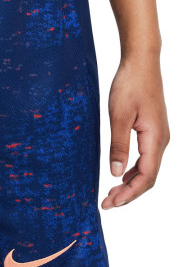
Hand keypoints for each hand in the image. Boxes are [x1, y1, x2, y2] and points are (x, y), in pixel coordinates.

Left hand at [102, 55, 169, 208]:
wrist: (141, 63)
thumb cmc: (129, 85)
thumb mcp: (119, 116)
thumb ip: (118, 146)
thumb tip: (115, 174)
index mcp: (155, 139)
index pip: (145, 177)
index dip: (129, 194)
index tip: (110, 203)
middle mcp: (161, 141)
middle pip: (148, 177)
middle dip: (128, 193)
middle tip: (106, 203)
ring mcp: (159, 136)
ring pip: (147, 169)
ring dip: (130, 183)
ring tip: (111, 194)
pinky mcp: (152, 130)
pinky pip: (146, 158)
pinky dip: (133, 170)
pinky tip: (120, 174)